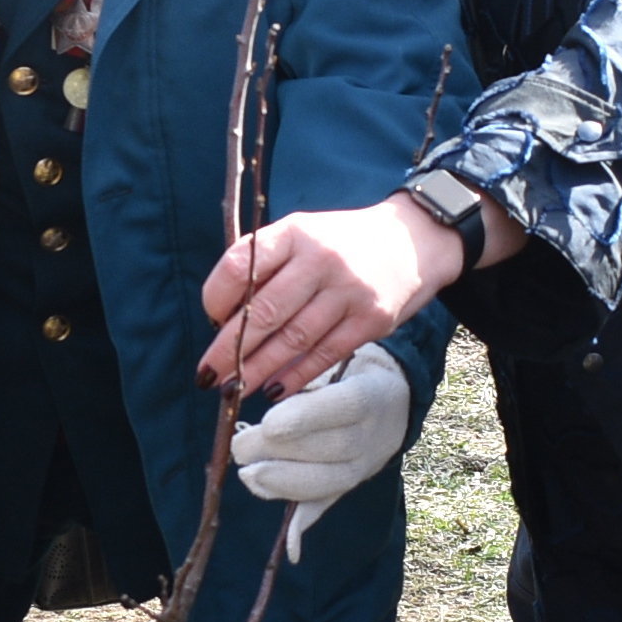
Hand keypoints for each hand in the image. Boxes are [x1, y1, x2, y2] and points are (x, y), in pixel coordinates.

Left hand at [200, 195, 481, 397]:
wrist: (415, 240)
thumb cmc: (342, 243)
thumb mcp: (303, 233)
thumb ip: (265, 264)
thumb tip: (223, 319)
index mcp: (295, 232)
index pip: (240, 265)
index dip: (217, 298)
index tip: (212, 319)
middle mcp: (321, 259)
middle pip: (264, 310)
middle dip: (229, 349)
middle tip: (206, 376)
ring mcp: (349, 291)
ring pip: (293, 339)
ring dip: (258, 369)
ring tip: (233, 389)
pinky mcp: (372, 320)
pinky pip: (326, 354)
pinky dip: (296, 376)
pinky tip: (274, 390)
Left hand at [230, 346, 411, 559]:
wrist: (391, 402)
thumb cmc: (346, 374)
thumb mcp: (333, 364)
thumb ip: (302, 378)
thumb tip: (266, 388)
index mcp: (369, 396)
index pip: (341, 407)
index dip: (304, 418)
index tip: (269, 423)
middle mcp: (370, 436)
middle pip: (328, 449)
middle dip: (279, 452)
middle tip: (240, 447)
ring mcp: (361, 466)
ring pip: (326, 483)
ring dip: (283, 484)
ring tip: (248, 476)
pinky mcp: (347, 486)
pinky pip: (325, 507)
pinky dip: (304, 530)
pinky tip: (290, 550)